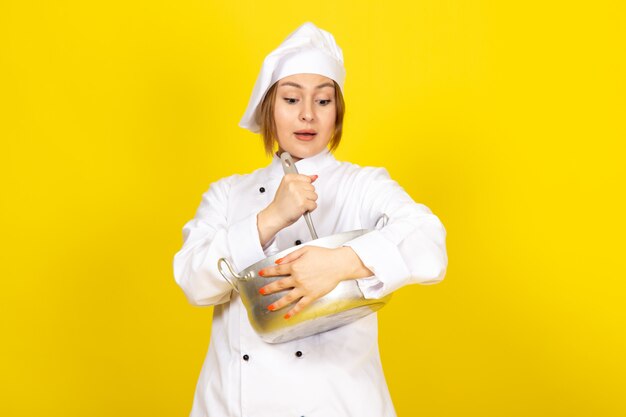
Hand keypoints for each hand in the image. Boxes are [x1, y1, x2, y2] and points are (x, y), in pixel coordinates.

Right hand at [257, 174, 317, 246]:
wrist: (276, 215)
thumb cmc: (281, 203)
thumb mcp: (289, 187)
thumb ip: (302, 181)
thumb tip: (314, 177)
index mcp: (288, 178)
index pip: (307, 178)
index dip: (304, 187)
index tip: (298, 192)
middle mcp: (293, 184)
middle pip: (312, 187)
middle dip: (307, 195)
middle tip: (297, 199)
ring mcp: (298, 193)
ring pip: (314, 196)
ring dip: (309, 202)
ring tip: (299, 204)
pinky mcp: (302, 203)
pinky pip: (314, 205)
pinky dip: (310, 209)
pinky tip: (302, 209)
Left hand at [258, 246, 372, 318]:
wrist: (338, 264)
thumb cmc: (324, 256)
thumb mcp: (305, 250)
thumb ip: (290, 255)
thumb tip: (278, 261)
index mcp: (295, 266)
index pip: (277, 270)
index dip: (267, 272)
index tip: (261, 274)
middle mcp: (298, 278)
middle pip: (279, 285)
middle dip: (268, 289)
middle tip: (261, 291)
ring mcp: (304, 288)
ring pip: (287, 298)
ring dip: (277, 303)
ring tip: (270, 307)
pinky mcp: (312, 295)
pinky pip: (301, 305)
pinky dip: (293, 311)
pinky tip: (287, 315)